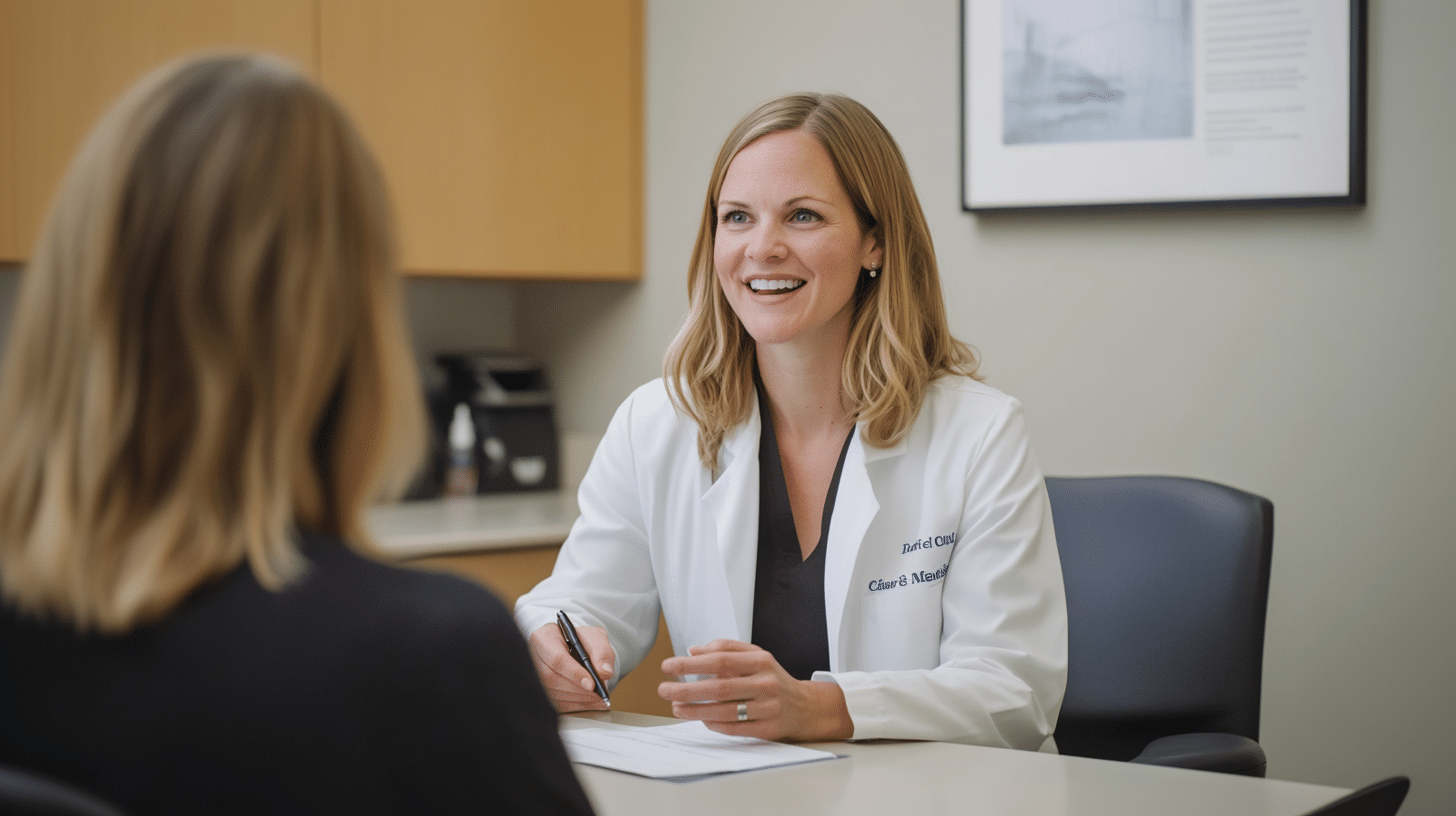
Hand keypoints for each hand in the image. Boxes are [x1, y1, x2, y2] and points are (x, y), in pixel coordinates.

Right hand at [527, 622, 614, 711]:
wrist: (573, 648)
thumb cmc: (581, 640)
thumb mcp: (595, 637)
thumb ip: (602, 652)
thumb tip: (605, 672)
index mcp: (544, 638)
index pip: (556, 658)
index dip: (574, 673)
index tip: (592, 684)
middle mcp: (532, 657)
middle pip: (552, 678)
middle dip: (578, 689)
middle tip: (598, 694)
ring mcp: (532, 676)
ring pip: (552, 693)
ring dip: (577, 699)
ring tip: (596, 698)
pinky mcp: (538, 691)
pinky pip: (554, 704)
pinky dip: (575, 706)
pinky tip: (589, 703)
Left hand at [657, 639, 851, 741]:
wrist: (806, 707)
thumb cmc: (773, 679)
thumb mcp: (756, 656)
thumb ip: (725, 648)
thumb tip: (693, 650)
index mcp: (760, 661)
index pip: (720, 660)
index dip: (691, 664)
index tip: (669, 666)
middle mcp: (765, 683)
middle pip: (719, 687)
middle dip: (687, 689)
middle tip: (664, 689)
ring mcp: (767, 708)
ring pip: (725, 711)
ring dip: (695, 710)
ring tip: (675, 707)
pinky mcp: (767, 729)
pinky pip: (734, 728)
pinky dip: (714, 724)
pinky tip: (699, 718)